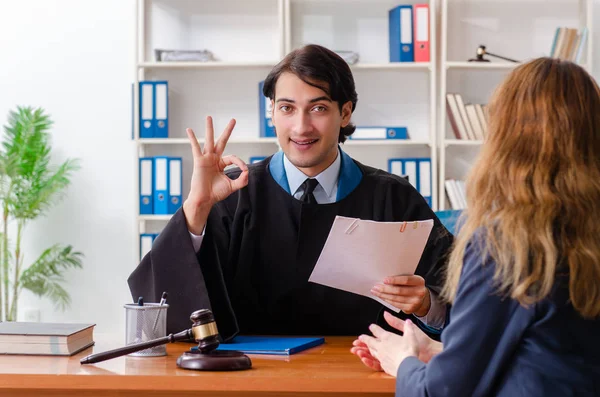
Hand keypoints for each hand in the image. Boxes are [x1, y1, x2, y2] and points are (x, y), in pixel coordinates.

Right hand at [182, 116, 248, 233]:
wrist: (205, 200)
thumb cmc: (216, 193)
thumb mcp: (233, 186)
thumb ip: (242, 180)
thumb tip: (247, 171)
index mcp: (221, 164)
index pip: (233, 158)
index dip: (240, 163)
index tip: (244, 170)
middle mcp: (214, 159)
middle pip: (222, 141)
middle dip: (228, 131)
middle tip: (233, 120)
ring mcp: (206, 159)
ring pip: (209, 141)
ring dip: (209, 128)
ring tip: (209, 117)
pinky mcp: (199, 161)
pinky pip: (195, 147)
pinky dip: (192, 139)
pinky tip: (189, 130)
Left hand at [351, 311, 441, 370]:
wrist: (408, 366)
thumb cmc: (409, 350)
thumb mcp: (411, 336)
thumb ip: (408, 328)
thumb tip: (408, 321)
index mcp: (387, 337)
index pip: (377, 330)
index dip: (373, 328)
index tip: (371, 326)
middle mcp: (381, 346)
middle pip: (370, 341)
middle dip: (364, 339)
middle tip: (359, 338)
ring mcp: (381, 356)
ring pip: (372, 351)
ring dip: (367, 350)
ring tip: (363, 349)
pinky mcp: (384, 365)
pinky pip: (376, 362)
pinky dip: (373, 360)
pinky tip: (375, 360)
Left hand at [371, 275, 429, 315]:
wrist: (421, 299)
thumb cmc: (412, 286)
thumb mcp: (411, 280)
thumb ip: (402, 278)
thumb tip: (385, 279)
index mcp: (419, 281)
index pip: (406, 280)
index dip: (394, 280)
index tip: (384, 280)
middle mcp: (419, 292)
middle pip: (399, 290)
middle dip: (385, 289)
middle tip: (375, 286)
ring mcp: (415, 302)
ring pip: (395, 298)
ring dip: (383, 295)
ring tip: (375, 291)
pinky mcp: (410, 309)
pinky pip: (395, 304)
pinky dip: (386, 300)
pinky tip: (381, 297)